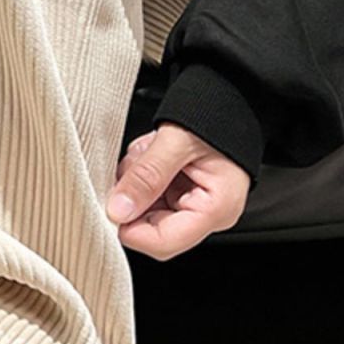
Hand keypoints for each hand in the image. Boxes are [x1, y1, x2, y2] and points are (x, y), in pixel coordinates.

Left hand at [106, 123, 249, 260]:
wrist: (231, 100)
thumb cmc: (218, 116)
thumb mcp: (178, 141)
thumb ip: (147, 175)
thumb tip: (118, 210)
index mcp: (216, 209)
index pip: (163, 243)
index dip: (130, 228)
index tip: (112, 202)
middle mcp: (207, 216)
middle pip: (149, 230)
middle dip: (132, 198)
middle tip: (135, 163)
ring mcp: (193, 208)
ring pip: (142, 213)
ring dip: (133, 183)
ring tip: (147, 152)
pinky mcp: (180, 198)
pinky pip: (146, 198)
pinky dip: (138, 176)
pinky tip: (149, 155)